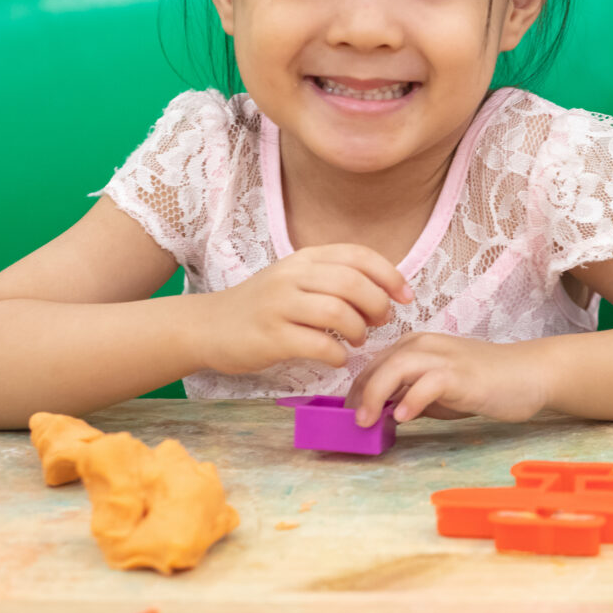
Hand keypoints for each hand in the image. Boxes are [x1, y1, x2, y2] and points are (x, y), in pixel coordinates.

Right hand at [195, 245, 411, 374]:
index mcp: (303, 258)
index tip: (405, 296)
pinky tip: (337, 358)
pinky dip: (338, 355)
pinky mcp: (270, 338)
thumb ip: (333, 278)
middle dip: (377, 306)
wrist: (208, 327)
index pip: (358, 255)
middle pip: (353, 284)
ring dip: (358, 331)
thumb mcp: (295, 279)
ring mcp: (279, 306)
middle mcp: (291, 276)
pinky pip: (319, 345)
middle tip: (379, 323)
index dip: (389, 275)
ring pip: (338, 313)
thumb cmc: (262, 306)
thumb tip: (385, 291)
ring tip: (356, 340)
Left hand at [348, 333, 554, 425]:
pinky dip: (413, 399)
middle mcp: (425, 345)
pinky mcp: (462, 374)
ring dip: (376, 394)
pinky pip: (429, 383)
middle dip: (359, 393)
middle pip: (378, 364)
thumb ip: (410, 396)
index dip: (356, 390)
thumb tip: (381, 414)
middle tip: (352, 421)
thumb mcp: (438, 390)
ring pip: (397, 367)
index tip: (348, 414)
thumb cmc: (484, 383)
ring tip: (367, 421)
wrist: (529, 374)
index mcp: (416, 346)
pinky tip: (404, 417)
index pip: (374, 364)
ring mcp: (444, 358)